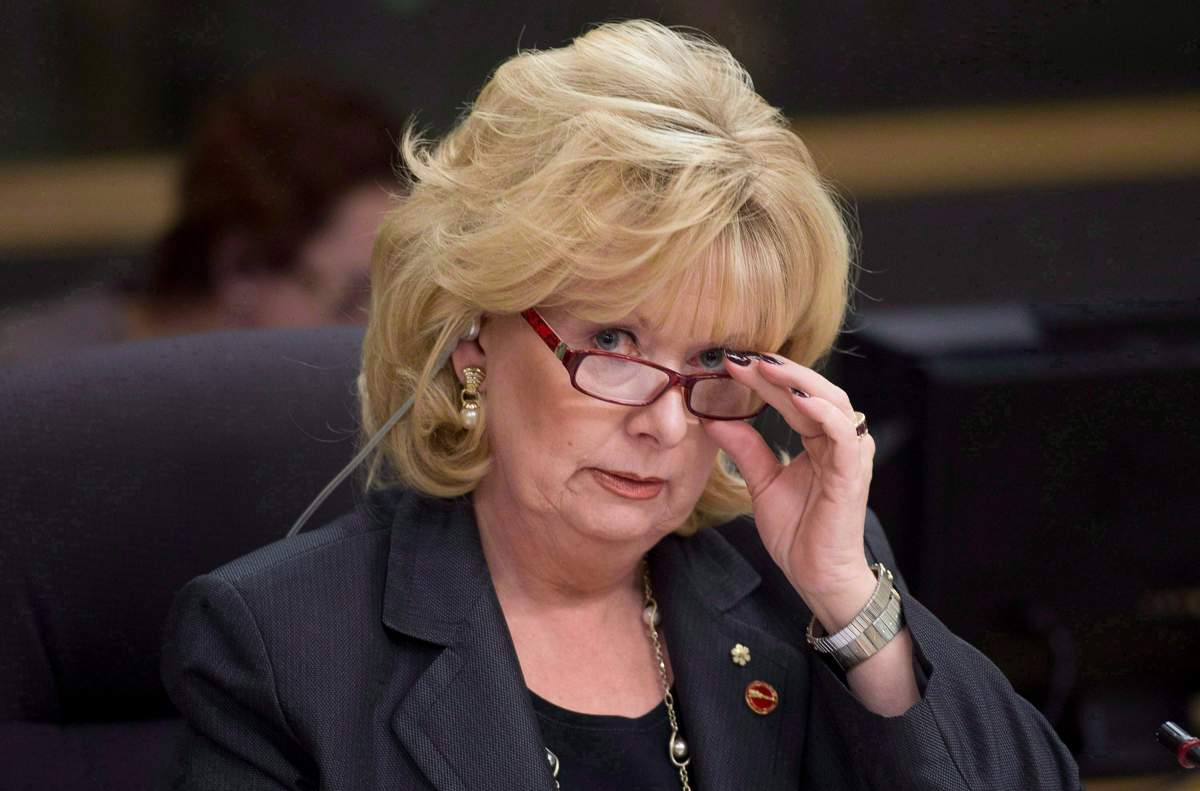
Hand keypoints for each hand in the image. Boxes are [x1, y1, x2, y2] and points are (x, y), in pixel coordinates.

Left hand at [701, 353, 876, 626]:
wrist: (817, 576)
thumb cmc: (799, 532)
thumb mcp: (762, 482)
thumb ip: (745, 447)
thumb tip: (712, 417)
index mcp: (819, 440)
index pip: (794, 396)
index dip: (765, 377)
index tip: (732, 362)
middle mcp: (838, 441)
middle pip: (813, 389)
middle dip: (779, 369)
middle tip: (743, 356)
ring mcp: (848, 455)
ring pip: (831, 401)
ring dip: (798, 381)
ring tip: (765, 367)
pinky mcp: (851, 473)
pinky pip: (842, 434)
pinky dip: (821, 412)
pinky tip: (796, 399)